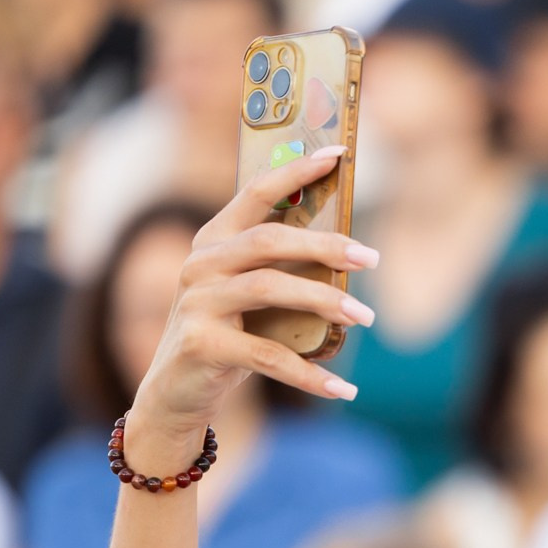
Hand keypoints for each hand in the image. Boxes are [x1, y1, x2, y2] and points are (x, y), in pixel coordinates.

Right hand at [121, 146, 379, 465]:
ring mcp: (196, 302)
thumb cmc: (228, 336)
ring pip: (269, 288)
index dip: (296, 170)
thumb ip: (281, 270)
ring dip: (324, 301)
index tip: (339, 155)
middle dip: (325, 244)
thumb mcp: (250, 296)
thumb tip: (349, 255)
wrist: (176, 392)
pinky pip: (268, 355)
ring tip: (365, 316)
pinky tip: (343, 389)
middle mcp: (200, 264)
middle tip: (371, 257)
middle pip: (269, 240)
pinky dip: (310, 374)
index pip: (256, 192)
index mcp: (214, 240)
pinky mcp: (202, 344)